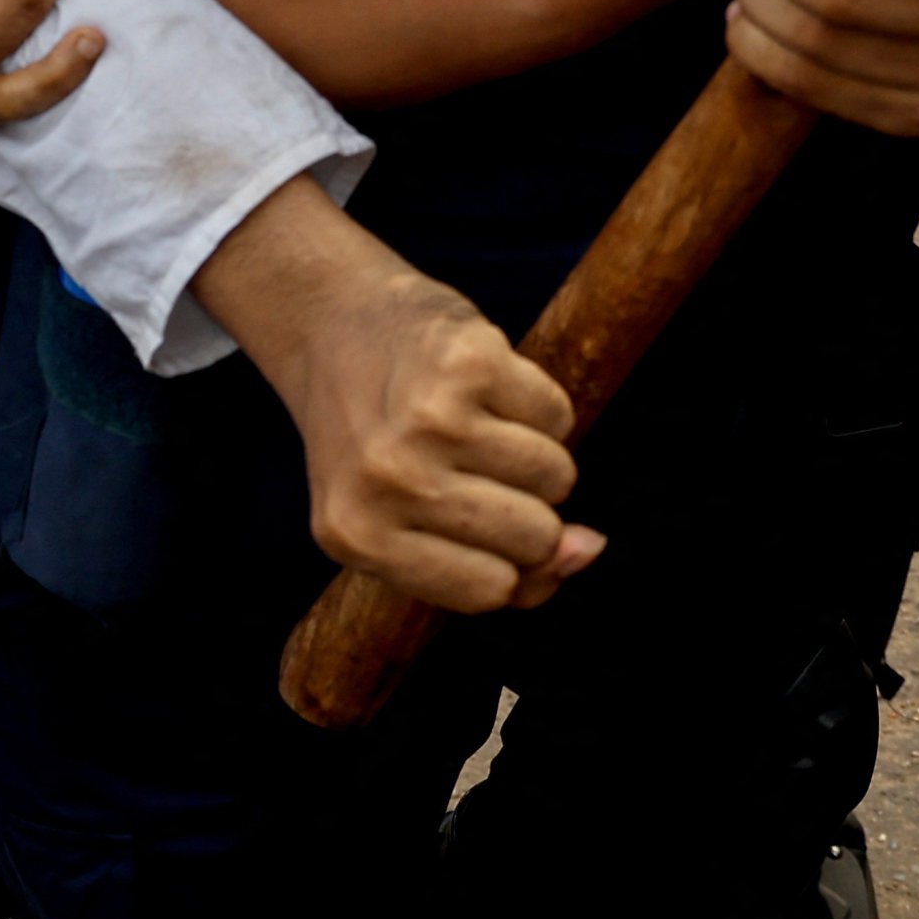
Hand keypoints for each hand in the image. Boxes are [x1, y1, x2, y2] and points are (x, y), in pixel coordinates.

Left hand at [200, 183, 598, 614]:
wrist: (329, 326)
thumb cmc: (376, 442)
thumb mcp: (401, 524)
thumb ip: (497, 562)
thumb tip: (590, 547)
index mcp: (356, 537)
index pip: (491, 592)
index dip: (505, 565)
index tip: (477, 530)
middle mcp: (386, 480)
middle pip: (534, 536)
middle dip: (528, 510)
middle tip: (471, 470)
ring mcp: (427, 419)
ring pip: (557, 476)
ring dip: (536, 457)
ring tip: (476, 429)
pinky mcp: (465, 360)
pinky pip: (558, 416)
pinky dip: (535, 406)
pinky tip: (480, 391)